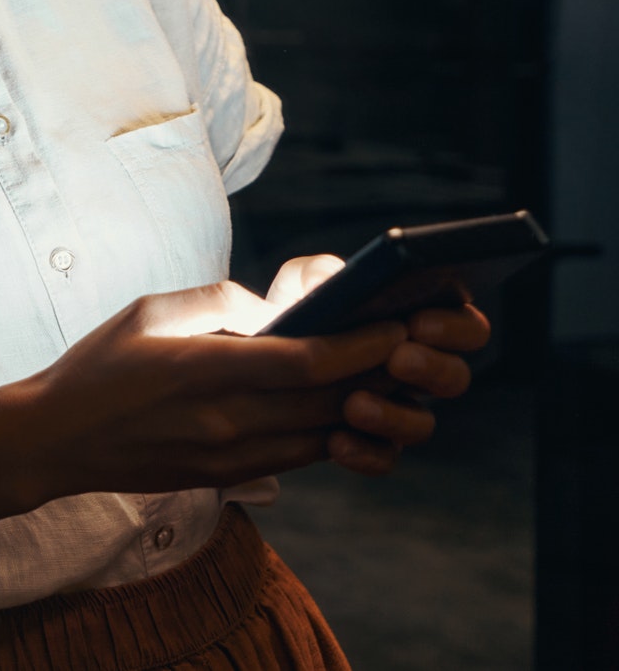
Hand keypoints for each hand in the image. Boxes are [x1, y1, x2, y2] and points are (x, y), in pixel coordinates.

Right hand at [23, 280, 406, 498]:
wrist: (55, 440)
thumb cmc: (96, 366)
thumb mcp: (147, 311)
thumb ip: (216, 302)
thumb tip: (272, 310)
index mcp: (204, 370)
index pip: (308, 362)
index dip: (362, 345)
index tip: (394, 323)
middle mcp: (225, 420)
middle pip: (329, 401)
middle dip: (378, 372)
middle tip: (412, 343)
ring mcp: (228, 455)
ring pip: (322, 433)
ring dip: (361, 407)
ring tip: (386, 374)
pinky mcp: (226, 476)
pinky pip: (298, 454)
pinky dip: (328, 429)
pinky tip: (339, 405)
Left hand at [263, 254, 491, 475]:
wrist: (263, 355)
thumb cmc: (297, 310)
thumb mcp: (303, 282)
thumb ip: (319, 272)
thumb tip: (332, 281)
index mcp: (422, 323)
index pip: (466, 327)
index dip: (454, 327)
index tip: (419, 322)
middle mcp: (421, 370)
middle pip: (455, 378)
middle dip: (432, 369)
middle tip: (397, 359)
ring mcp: (399, 410)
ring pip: (421, 424)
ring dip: (394, 416)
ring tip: (355, 405)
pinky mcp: (371, 443)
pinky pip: (382, 458)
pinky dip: (364, 454)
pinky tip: (336, 441)